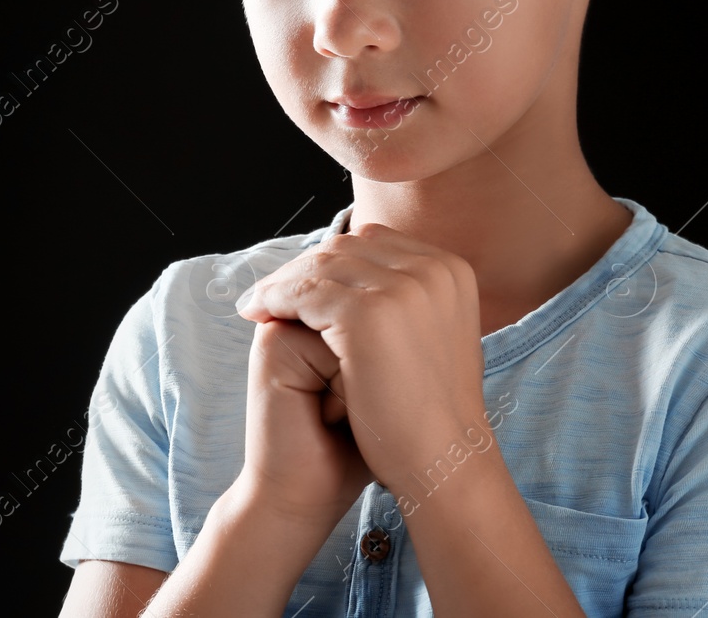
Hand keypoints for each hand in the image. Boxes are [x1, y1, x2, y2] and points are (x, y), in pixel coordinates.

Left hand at [237, 222, 487, 493]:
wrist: (444, 463)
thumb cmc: (432, 413)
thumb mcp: (432, 337)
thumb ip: (409, 301)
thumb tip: (366, 278)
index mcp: (450, 270)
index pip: (373, 243)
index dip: (333, 261)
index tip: (304, 282)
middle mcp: (432, 269)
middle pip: (345, 249)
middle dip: (305, 268)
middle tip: (269, 291)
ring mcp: (402, 288)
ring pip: (320, 267)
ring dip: (282, 282)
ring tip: (257, 303)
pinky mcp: (367, 313)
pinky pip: (302, 292)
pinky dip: (274, 298)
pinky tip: (257, 313)